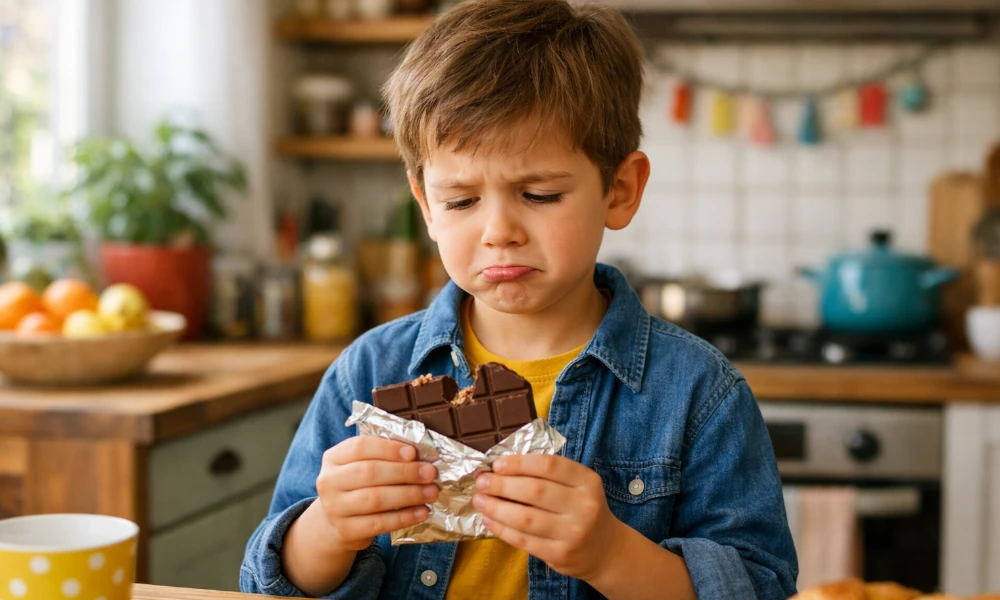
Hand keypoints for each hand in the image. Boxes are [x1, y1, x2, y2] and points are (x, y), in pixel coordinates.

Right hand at [315, 436, 438, 551]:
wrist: (334, 523)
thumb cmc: (356, 487)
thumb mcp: (360, 466)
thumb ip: (382, 457)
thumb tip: (420, 457)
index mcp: (334, 458)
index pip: (360, 447)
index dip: (388, 448)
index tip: (413, 453)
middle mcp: (329, 481)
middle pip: (370, 472)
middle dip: (405, 472)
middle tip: (430, 473)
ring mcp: (334, 508)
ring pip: (376, 499)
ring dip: (409, 495)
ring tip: (431, 493)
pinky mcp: (345, 531)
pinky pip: (379, 523)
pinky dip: (404, 517)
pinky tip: (421, 512)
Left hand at [472, 454, 624, 582]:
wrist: (605, 550)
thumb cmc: (583, 510)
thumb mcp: (578, 486)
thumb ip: (549, 475)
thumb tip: (501, 468)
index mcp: (587, 481)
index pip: (550, 466)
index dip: (519, 463)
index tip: (497, 464)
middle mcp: (583, 506)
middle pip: (534, 491)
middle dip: (501, 485)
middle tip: (481, 481)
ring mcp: (573, 533)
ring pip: (525, 518)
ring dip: (496, 508)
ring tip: (479, 500)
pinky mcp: (560, 555)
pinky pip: (524, 540)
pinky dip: (502, 529)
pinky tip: (489, 520)